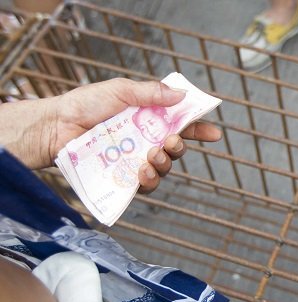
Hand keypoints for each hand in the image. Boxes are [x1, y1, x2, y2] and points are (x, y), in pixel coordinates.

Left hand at [0, 78, 221, 192]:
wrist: (55, 127)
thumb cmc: (84, 106)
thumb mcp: (120, 91)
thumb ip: (151, 93)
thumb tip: (182, 95)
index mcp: (149, 119)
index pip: (181, 125)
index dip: (199, 130)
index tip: (214, 134)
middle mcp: (145, 141)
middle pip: (176, 149)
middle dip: (179, 148)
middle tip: (170, 142)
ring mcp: (135, 160)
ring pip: (163, 169)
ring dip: (164, 165)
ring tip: (151, 158)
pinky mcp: (122, 177)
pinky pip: (144, 186)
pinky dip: (149, 181)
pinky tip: (142, 173)